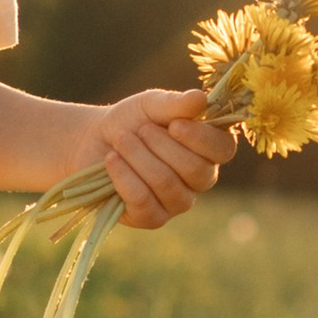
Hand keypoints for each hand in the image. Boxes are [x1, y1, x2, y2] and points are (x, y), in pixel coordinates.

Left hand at [90, 86, 237, 230]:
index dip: (201, 139)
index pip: (224, 150)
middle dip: (160, 144)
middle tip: (139, 130)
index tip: (174, 124)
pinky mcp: (153, 218)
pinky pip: (142, 200)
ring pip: (166, 182)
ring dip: (137, 156)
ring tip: (120, 140)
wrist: (94, 142)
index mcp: (209, 149)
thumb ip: (176, 104)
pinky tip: (111, 160)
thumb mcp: (152, 105)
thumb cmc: (132, 122)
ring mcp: (178, 202)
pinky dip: (123, 176)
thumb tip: (201, 99)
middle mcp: (201, 179)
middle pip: (194, 169)